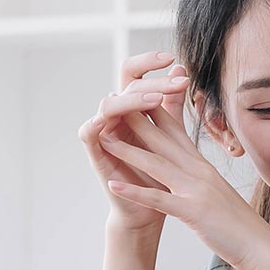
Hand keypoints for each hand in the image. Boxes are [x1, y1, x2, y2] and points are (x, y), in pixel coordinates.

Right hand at [80, 52, 186, 231]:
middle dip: (152, 82)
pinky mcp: (95, 153)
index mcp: (133, 107)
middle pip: (125, 85)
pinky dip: (97, 124)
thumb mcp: (170, 133)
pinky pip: (89, 133)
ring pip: (109, 104)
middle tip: (177, 83)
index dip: (149, 63)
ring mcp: (103, 132)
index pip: (136, 74)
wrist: (151, 209)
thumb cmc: (159, 172)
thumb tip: (180, 69)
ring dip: (131, 100)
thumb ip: (172, 102)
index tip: (173, 60)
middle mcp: (116, 116)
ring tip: (155, 99)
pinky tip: (109, 117)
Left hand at [93, 77, 269, 269]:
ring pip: (157, 164)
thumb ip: (199, 175)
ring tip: (104, 139)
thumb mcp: (215, 190)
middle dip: (135, 122)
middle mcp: (199, 171)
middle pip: (163, 140)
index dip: (153, 113)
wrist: (260, 246)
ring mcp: (196, 190)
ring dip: (128, 151)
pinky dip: (135, 192)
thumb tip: (187, 167)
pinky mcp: (194, 212)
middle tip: (111, 105)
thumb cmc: (237, 221)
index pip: (175, 131)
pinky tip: (115, 186)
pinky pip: (159, 199)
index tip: (132, 99)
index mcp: (202, 165)